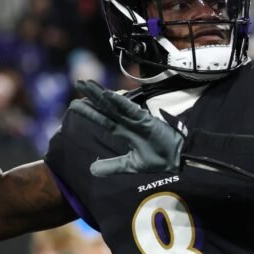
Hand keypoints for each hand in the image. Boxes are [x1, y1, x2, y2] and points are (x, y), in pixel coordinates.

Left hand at [69, 80, 184, 176]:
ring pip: (114, 104)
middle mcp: (128, 122)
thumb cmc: (159, 158)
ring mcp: (136, 119)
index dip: (90, 112)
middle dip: (91, 96)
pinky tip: (107, 94)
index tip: (74, 104)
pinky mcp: (145, 120)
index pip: (103, 119)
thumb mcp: (131, 165)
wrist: (178, 159)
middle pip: (106, 107)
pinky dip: (119, 101)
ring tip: (86, 84)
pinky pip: (129, 109)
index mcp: (125, 131)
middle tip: (78, 83)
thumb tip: (91, 170)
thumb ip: (113, 166)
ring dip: (100, 94)